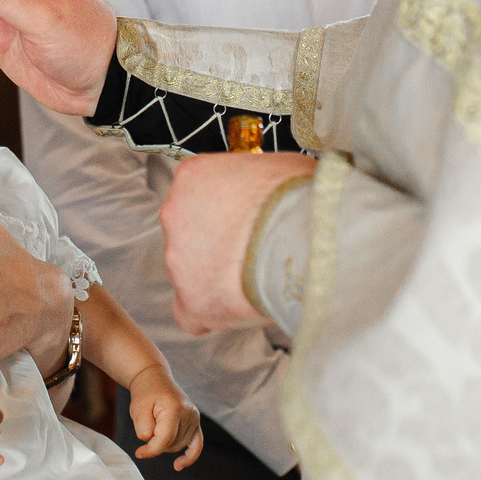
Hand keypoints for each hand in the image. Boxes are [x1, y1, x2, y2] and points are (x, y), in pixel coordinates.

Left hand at [128, 366, 203, 468]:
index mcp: (174, 408)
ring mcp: (194, 418)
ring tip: (156, 425)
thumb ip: (143, 428)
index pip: (165, 439)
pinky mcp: (195, 422)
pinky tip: (178, 466)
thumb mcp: (137, 409)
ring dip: (165, 443)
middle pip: (171, 444)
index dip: (151, 450)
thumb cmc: (145, 393)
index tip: (139, 453)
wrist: (154, 379)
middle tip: (146, 427)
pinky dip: (190, 456)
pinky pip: (197, 444)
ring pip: (178, 446)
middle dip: (156, 442)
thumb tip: (150, 443)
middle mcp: (189, 414)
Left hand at [163, 151, 315, 335]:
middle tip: (250, 247)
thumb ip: (256, 179)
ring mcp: (178, 259)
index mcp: (193, 176)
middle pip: (189, 232)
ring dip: (217, 276)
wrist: (305, 240)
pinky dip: (212, 313)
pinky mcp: (191, 301)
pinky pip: (192, 313)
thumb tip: (273, 188)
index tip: (243, 217)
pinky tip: (239, 307)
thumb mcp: (279, 166)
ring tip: (256, 276)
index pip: (195, 192)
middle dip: (216, 242)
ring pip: (190, 272)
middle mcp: (176, 214)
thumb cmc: (298, 199)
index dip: (223, 209)